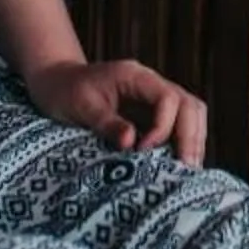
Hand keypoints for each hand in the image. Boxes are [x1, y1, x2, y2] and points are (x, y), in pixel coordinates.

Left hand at [26, 57, 207, 166]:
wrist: (56, 83)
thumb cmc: (65, 91)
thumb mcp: (81, 106)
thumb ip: (107, 122)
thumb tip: (131, 142)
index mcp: (137, 77)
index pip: (169, 98)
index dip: (163, 126)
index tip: (143, 150)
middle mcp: (152, 86)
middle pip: (190, 106)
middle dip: (190, 137)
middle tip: (185, 169)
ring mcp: (154, 101)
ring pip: (190, 116)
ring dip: (191, 142)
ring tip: (185, 172)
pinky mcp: (151, 116)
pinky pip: (177, 128)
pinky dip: (181, 146)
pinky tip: (174, 167)